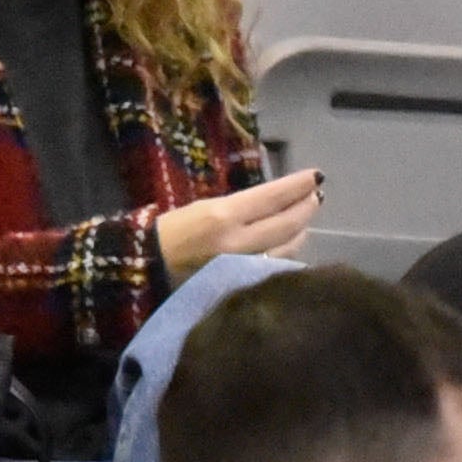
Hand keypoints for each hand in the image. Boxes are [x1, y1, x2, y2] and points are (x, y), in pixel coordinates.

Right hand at [157, 169, 322, 270]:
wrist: (144, 271)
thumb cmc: (169, 233)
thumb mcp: (202, 208)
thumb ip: (239, 207)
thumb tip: (272, 202)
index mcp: (223, 216)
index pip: (272, 197)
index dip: (297, 186)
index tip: (316, 176)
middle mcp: (238, 242)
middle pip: (286, 223)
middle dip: (305, 207)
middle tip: (315, 196)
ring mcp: (243, 268)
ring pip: (286, 248)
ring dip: (300, 231)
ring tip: (304, 220)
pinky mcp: (243, 286)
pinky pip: (274, 268)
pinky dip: (286, 254)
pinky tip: (290, 246)